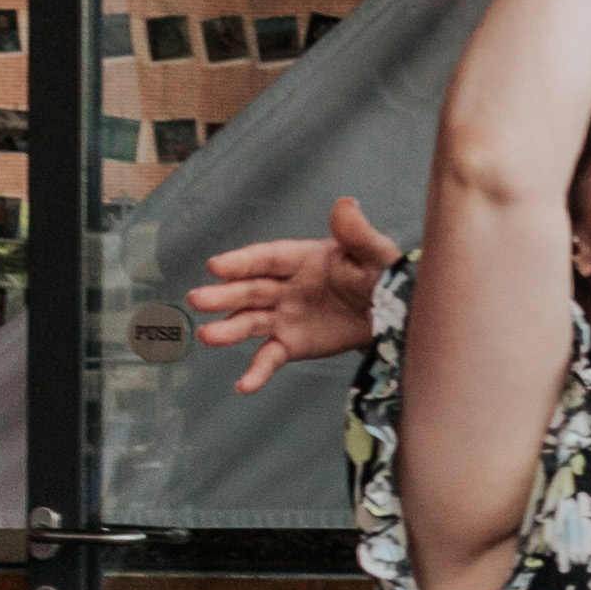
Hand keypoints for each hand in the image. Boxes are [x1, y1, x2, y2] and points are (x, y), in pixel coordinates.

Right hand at [191, 195, 400, 391]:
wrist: (394, 314)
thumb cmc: (380, 275)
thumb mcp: (374, 254)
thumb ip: (357, 234)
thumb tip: (346, 204)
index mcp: (300, 259)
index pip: (266, 258)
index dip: (242, 262)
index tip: (216, 266)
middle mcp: (284, 287)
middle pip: (249, 290)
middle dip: (223, 295)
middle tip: (196, 300)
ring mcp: (283, 316)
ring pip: (250, 322)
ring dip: (228, 330)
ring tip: (207, 336)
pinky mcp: (291, 344)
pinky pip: (269, 356)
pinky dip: (257, 370)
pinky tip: (244, 384)